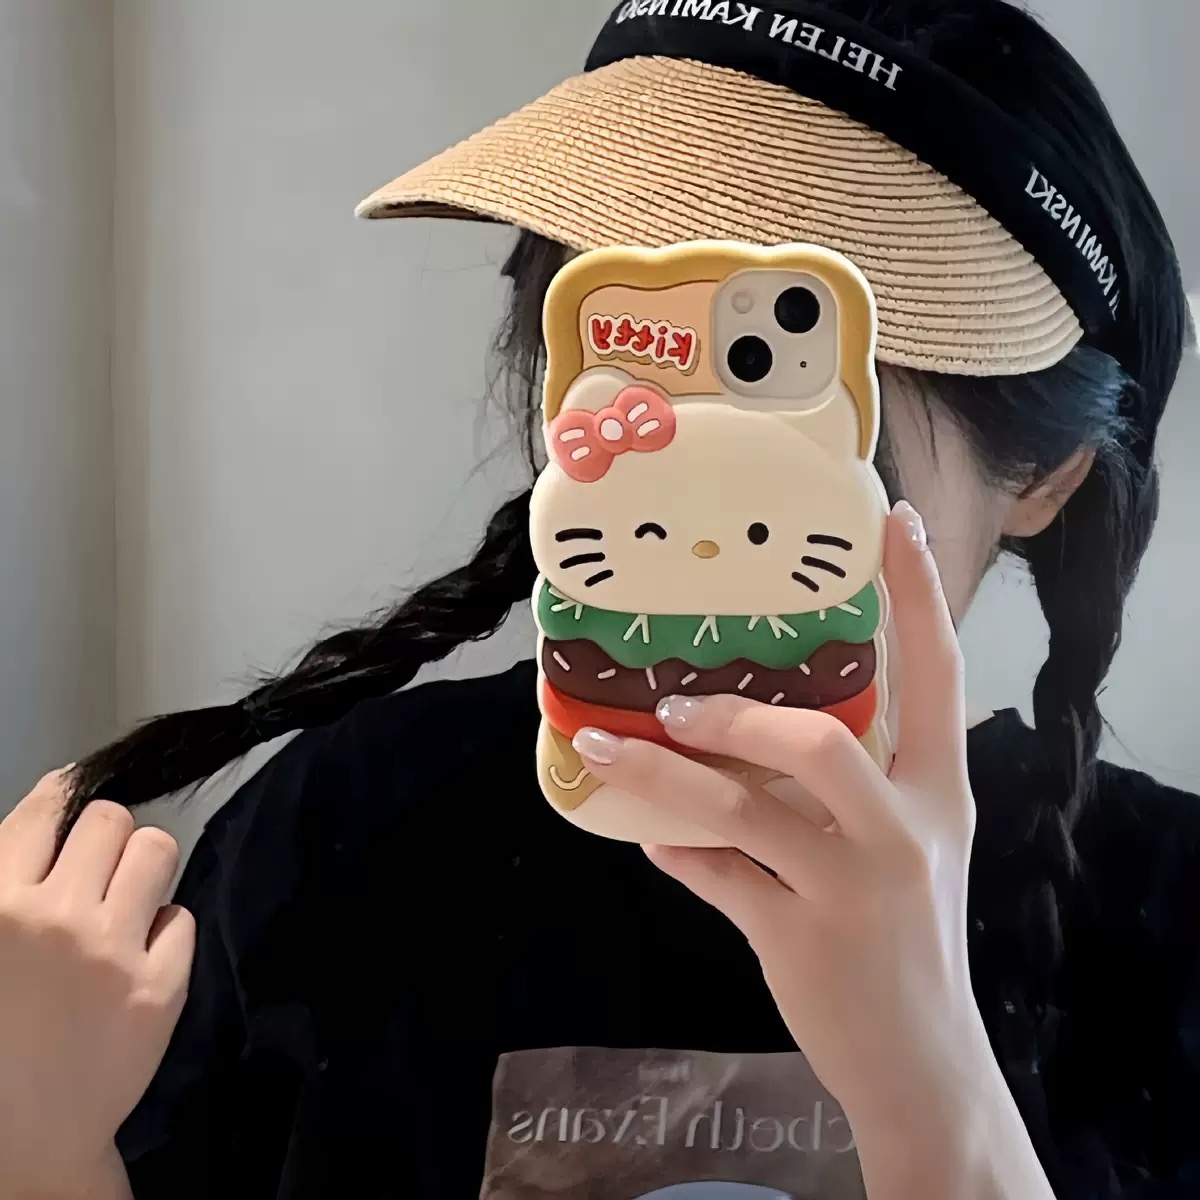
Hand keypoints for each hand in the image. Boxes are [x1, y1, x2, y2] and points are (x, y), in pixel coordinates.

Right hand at [0, 774, 193, 1196]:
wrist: (22, 1141)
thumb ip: (8, 881)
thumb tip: (48, 815)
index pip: (47, 809)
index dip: (63, 800)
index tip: (71, 802)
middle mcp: (55, 918)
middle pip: (111, 819)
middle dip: (106, 839)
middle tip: (97, 872)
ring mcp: (112, 952)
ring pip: (158, 848)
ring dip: (144, 868)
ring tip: (127, 901)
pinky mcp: (161, 986)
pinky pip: (183, 915)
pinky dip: (164, 930)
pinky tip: (141, 955)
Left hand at [573, 503, 1052, 1198]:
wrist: (922, 1064)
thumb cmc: (906, 943)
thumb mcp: (901, 856)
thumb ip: (838, 796)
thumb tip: (760, 735)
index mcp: (940, 794)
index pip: (938, 675)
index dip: (917, 596)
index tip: (892, 521)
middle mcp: (904, 831)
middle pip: (820, 740)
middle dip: (738, 715)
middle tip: (678, 702)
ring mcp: (853, 888)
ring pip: (743, 809)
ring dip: (667, 774)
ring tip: (611, 745)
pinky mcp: (801, 938)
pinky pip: (716, 877)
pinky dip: (674, 850)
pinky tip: (644, 834)